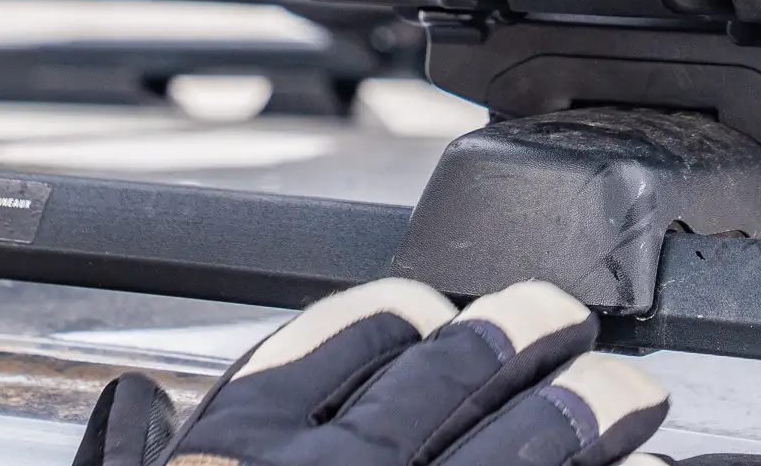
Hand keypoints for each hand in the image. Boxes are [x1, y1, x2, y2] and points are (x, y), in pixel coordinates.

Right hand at [76, 278, 668, 465]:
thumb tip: (134, 411)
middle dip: (519, 333)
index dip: (401, 312)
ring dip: (586, 403)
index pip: (342, 341)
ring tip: (626, 389)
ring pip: (523, 437)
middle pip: (450, 370)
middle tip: (559, 320)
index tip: (427, 309)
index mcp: (243, 455)